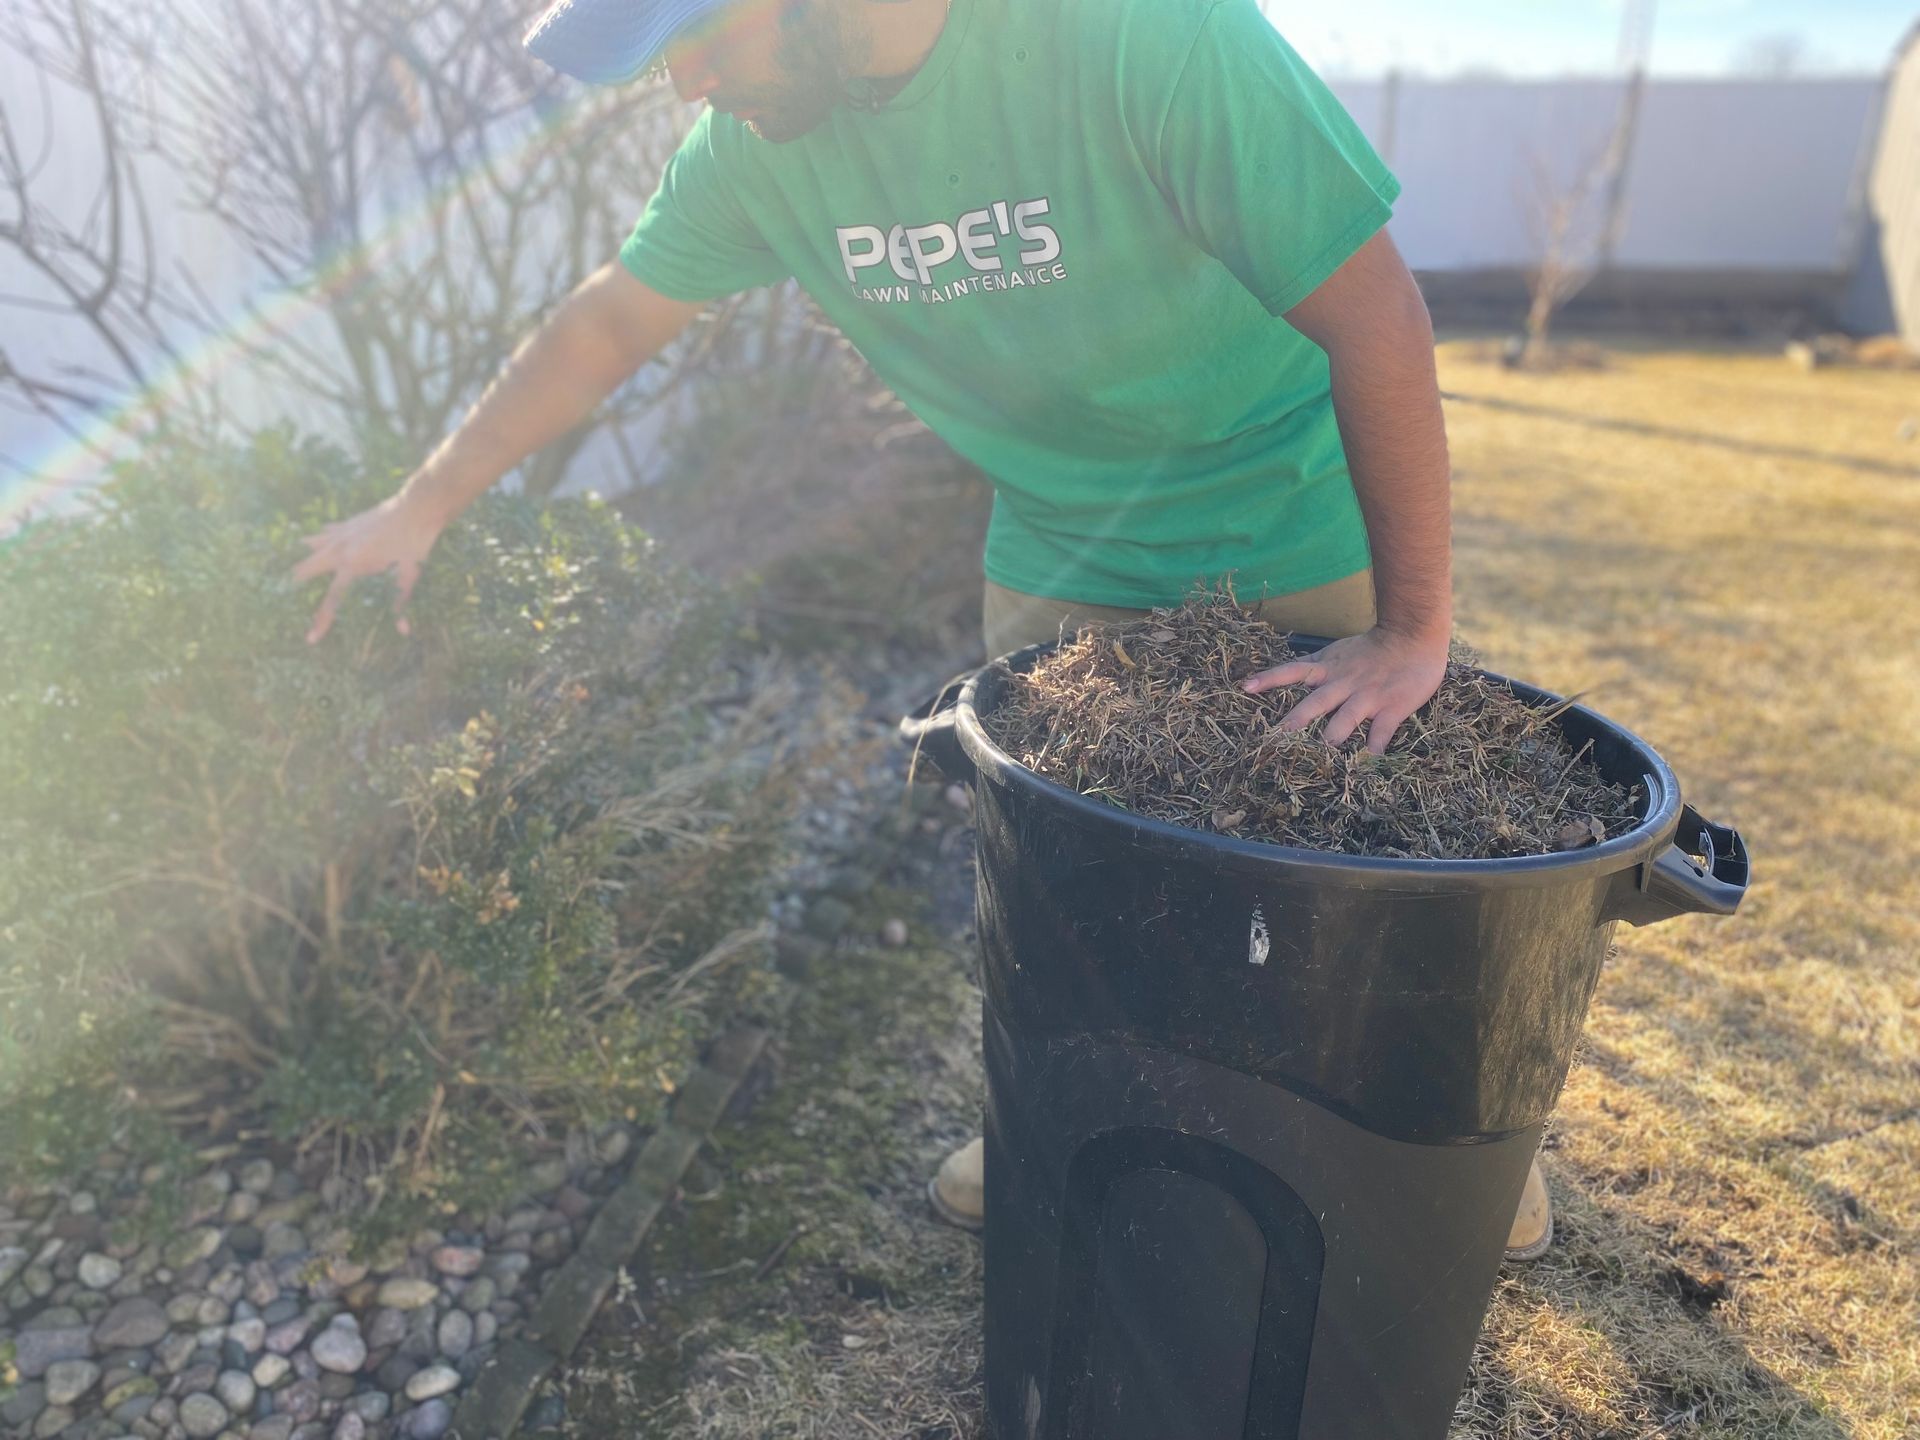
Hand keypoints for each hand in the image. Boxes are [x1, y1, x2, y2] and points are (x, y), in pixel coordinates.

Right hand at [290, 489, 449, 644]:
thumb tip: (404, 630)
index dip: (322, 621)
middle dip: (298, 583)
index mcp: (353, 565)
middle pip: (310, 568)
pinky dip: (318, 539)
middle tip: (284, 596)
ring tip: (288, 569)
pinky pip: (326, 533)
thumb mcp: (410, 576)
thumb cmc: (415, 543)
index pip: (332, 599)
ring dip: (303, 558)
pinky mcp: (349, 523)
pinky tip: (310, 541)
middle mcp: (340, 548)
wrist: (416, 507)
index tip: (311, 638)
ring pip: (312, 547)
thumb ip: (400, 603)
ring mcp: (342, 533)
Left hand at [1240, 625, 1447, 755]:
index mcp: (1327, 670)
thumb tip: (1288, 678)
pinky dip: (1373, 749)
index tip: (1245, 688)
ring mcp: (1366, 697)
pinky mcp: (1391, 708)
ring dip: (1332, 737)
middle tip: (1278, 737)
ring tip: (1321, 753)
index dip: (1269, 679)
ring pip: (1344, 720)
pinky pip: (1380, 733)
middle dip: (1296, 721)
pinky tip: (1368, 763)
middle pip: (1314, 703)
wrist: (1414, 635)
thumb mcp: (1337, 653)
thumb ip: (1315, 667)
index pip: (1292, 671)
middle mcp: (1342, 684)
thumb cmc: (1374, 648)